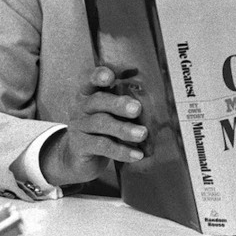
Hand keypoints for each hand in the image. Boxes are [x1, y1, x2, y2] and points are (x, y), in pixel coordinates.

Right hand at [40, 66, 146, 185]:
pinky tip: (137, 154)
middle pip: (99, 101)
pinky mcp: (79, 146)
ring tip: (143, 134)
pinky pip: (101, 146)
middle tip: (137, 109)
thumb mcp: (112, 113)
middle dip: (119, 104)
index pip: (93, 80)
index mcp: (90, 93)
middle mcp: (82, 107)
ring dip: (124, 129)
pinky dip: (121, 150)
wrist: (79, 159)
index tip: (111, 76)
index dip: (99, 76)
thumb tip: (157, 105)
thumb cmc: (103, 129)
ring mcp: (78, 126)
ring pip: (101, 124)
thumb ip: (127, 105)